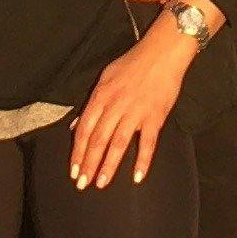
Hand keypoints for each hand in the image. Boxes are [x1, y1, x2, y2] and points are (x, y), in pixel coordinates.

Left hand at [68, 14, 199, 188]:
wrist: (162, 52)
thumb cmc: (133, 63)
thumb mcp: (105, 78)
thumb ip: (92, 102)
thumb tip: (78, 125)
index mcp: (101, 96)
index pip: (85, 129)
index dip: (78, 152)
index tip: (74, 170)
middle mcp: (115, 106)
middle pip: (98, 139)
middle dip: (89, 164)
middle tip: (82, 184)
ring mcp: (136, 112)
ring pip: (118, 144)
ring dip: (109, 166)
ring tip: (101, 184)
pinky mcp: (155, 117)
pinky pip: (148, 142)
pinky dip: (143, 160)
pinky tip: (137, 177)